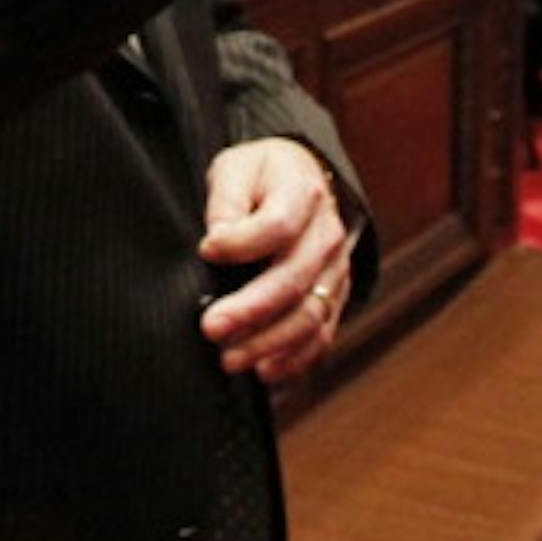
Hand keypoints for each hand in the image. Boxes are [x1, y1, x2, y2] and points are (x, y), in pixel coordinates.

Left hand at [198, 137, 356, 383]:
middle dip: (250, 311)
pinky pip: (322, 334)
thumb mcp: (235, 169)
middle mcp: (327, 235)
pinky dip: (295, 359)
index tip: (204, 251)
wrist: (301, 177)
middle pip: (292, 279)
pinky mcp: (336, 297)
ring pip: (310, 315)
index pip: (277, 226)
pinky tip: (265, 371)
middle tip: (210, 329)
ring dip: (270, 343)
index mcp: (301, 192)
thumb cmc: (259, 176)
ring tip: (230, 359)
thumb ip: (225, 203)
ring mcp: (336, 270)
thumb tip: (215, 245)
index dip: (240, 243)